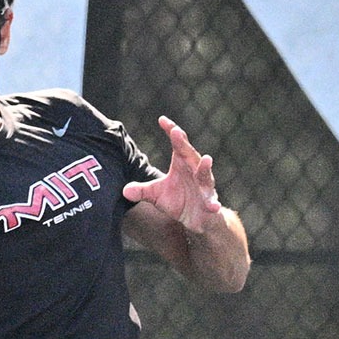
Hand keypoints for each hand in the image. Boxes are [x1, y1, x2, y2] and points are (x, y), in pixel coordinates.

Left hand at [121, 116, 225, 233]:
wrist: (197, 218)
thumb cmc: (178, 200)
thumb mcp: (157, 195)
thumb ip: (142, 191)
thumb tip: (124, 190)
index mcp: (182, 163)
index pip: (177, 144)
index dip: (171, 131)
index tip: (162, 120)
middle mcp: (194, 171)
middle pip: (190, 154)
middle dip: (183, 144)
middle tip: (176, 132)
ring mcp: (204, 186)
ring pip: (205, 175)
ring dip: (205, 168)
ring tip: (207, 159)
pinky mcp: (210, 202)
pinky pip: (212, 202)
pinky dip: (213, 203)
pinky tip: (213, 206)